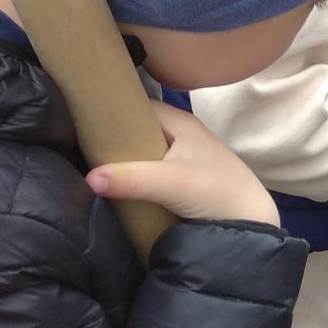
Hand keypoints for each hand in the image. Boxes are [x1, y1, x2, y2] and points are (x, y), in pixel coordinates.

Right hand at [86, 101, 278, 225]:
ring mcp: (183, 158)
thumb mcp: (170, 183)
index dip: (112, 110)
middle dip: (113, 138)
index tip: (79, 119)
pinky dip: (134, 174)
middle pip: (139, 129)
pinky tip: (114, 185)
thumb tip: (87, 178)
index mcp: (181, 123)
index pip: (139, 105)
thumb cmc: (215, 192)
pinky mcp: (183, 180)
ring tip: (88, 166)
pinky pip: (150, 169)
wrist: (249, 222)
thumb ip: (130, 179)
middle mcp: (181, 134)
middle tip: (78, 147)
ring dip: (123, 159)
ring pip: (143, 151)